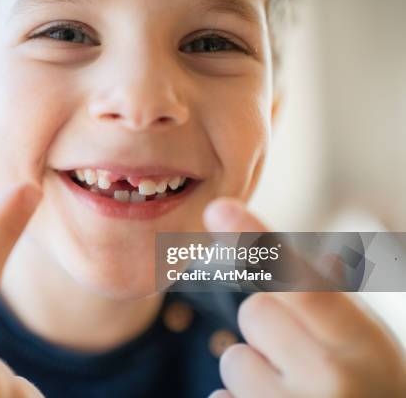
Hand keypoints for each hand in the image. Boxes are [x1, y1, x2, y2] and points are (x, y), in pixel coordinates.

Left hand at [204, 198, 405, 397]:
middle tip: (297, 355)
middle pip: (255, 312)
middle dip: (266, 328)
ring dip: (251, 372)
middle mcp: (333, 380)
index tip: (218, 208)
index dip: (258, 241)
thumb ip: (331, 303)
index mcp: (363, 344)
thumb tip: (305, 254)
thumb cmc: (368, 389)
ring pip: (233, 358)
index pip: (304, 284)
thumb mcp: (367, 346)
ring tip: (289, 394)